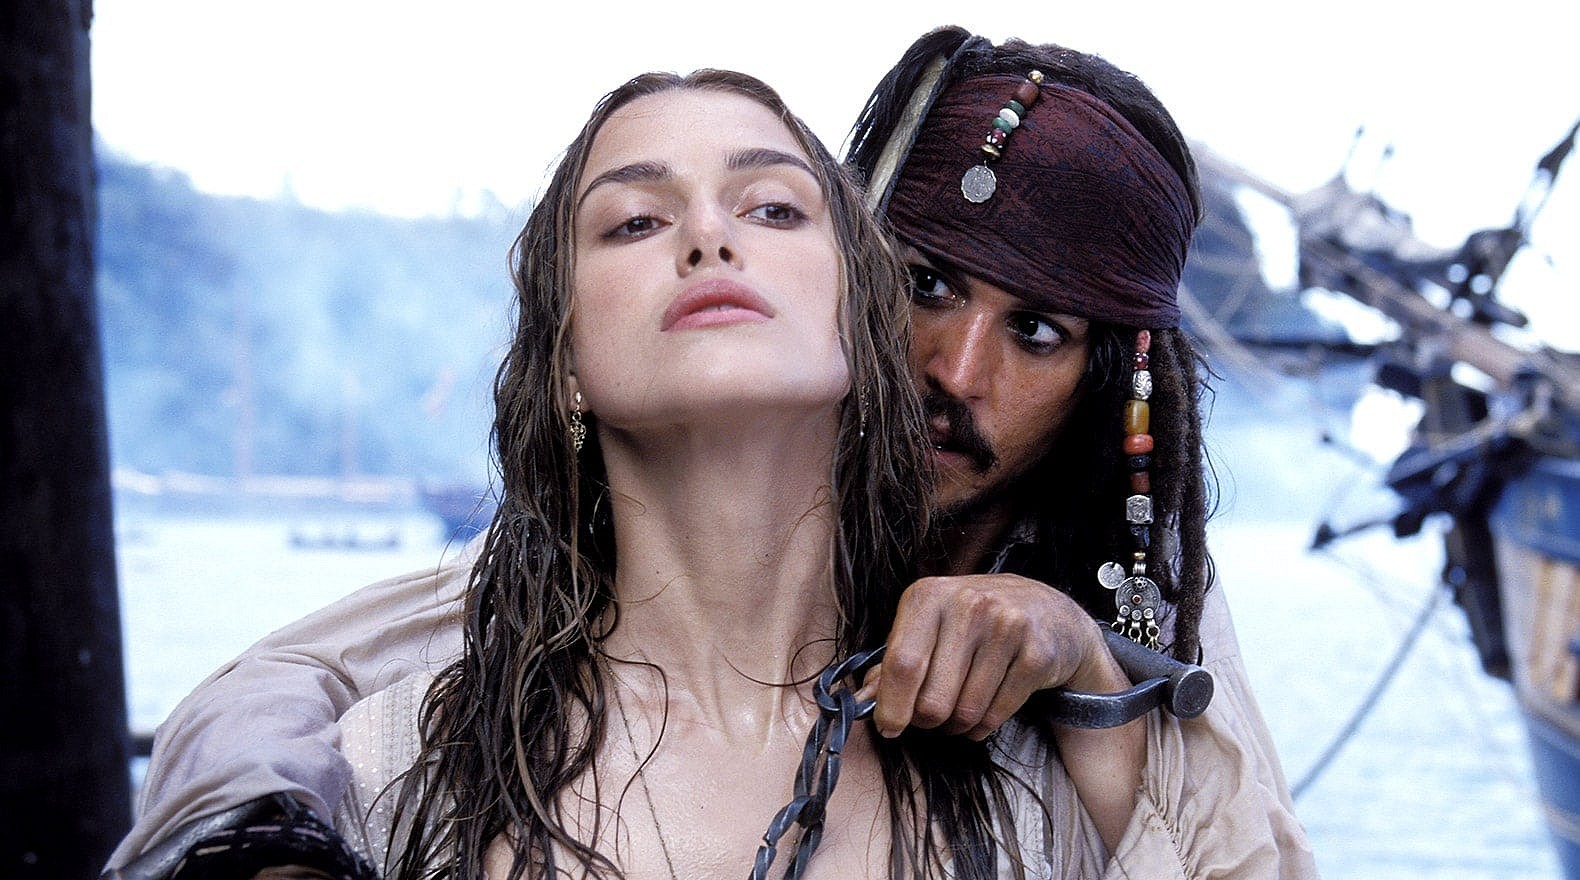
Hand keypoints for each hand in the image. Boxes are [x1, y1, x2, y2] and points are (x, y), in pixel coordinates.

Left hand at [863, 573, 1115, 739]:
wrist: (1049, 612)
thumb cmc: (975, 621)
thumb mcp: (928, 626)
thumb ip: (893, 660)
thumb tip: (861, 701)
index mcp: (929, 595)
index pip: (902, 664)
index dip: (891, 706)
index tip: (889, 728)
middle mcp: (968, 604)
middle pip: (932, 699)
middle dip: (928, 720)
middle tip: (933, 715)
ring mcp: (1006, 627)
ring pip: (965, 712)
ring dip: (958, 725)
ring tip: (961, 709)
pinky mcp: (1036, 654)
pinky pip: (996, 715)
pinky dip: (984, 726)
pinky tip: (985, 711)